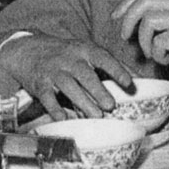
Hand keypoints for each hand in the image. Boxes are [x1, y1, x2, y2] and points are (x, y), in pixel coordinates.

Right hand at [0, 34, 132, 119]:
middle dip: (98, 90)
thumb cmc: (68, 55)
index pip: (103, 58)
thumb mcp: (88, 53)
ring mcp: (53, 71)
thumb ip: (111, 66)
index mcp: (86, 50)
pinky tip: (64, 118)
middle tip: (111, 106)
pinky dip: (54, 108)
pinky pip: (47, 96)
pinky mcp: (39, 84)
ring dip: (82, 101)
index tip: (128, 83)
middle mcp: (70, 59)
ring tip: (96, 115)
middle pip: (85, 74)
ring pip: (68, 86)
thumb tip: (140, 80)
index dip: (117, 70)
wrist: (28, 50)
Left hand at [112, 0, 168, 95]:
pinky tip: (167, 60)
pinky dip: (157, 54)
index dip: (128, 3)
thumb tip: (126, 20)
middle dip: (129, 19)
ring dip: (144, 42)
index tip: (116, 18)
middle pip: (146, 0)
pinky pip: (160, 41)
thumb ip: (156, 24)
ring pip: (150, 20)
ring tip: (153, 54)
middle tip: (125, 37)